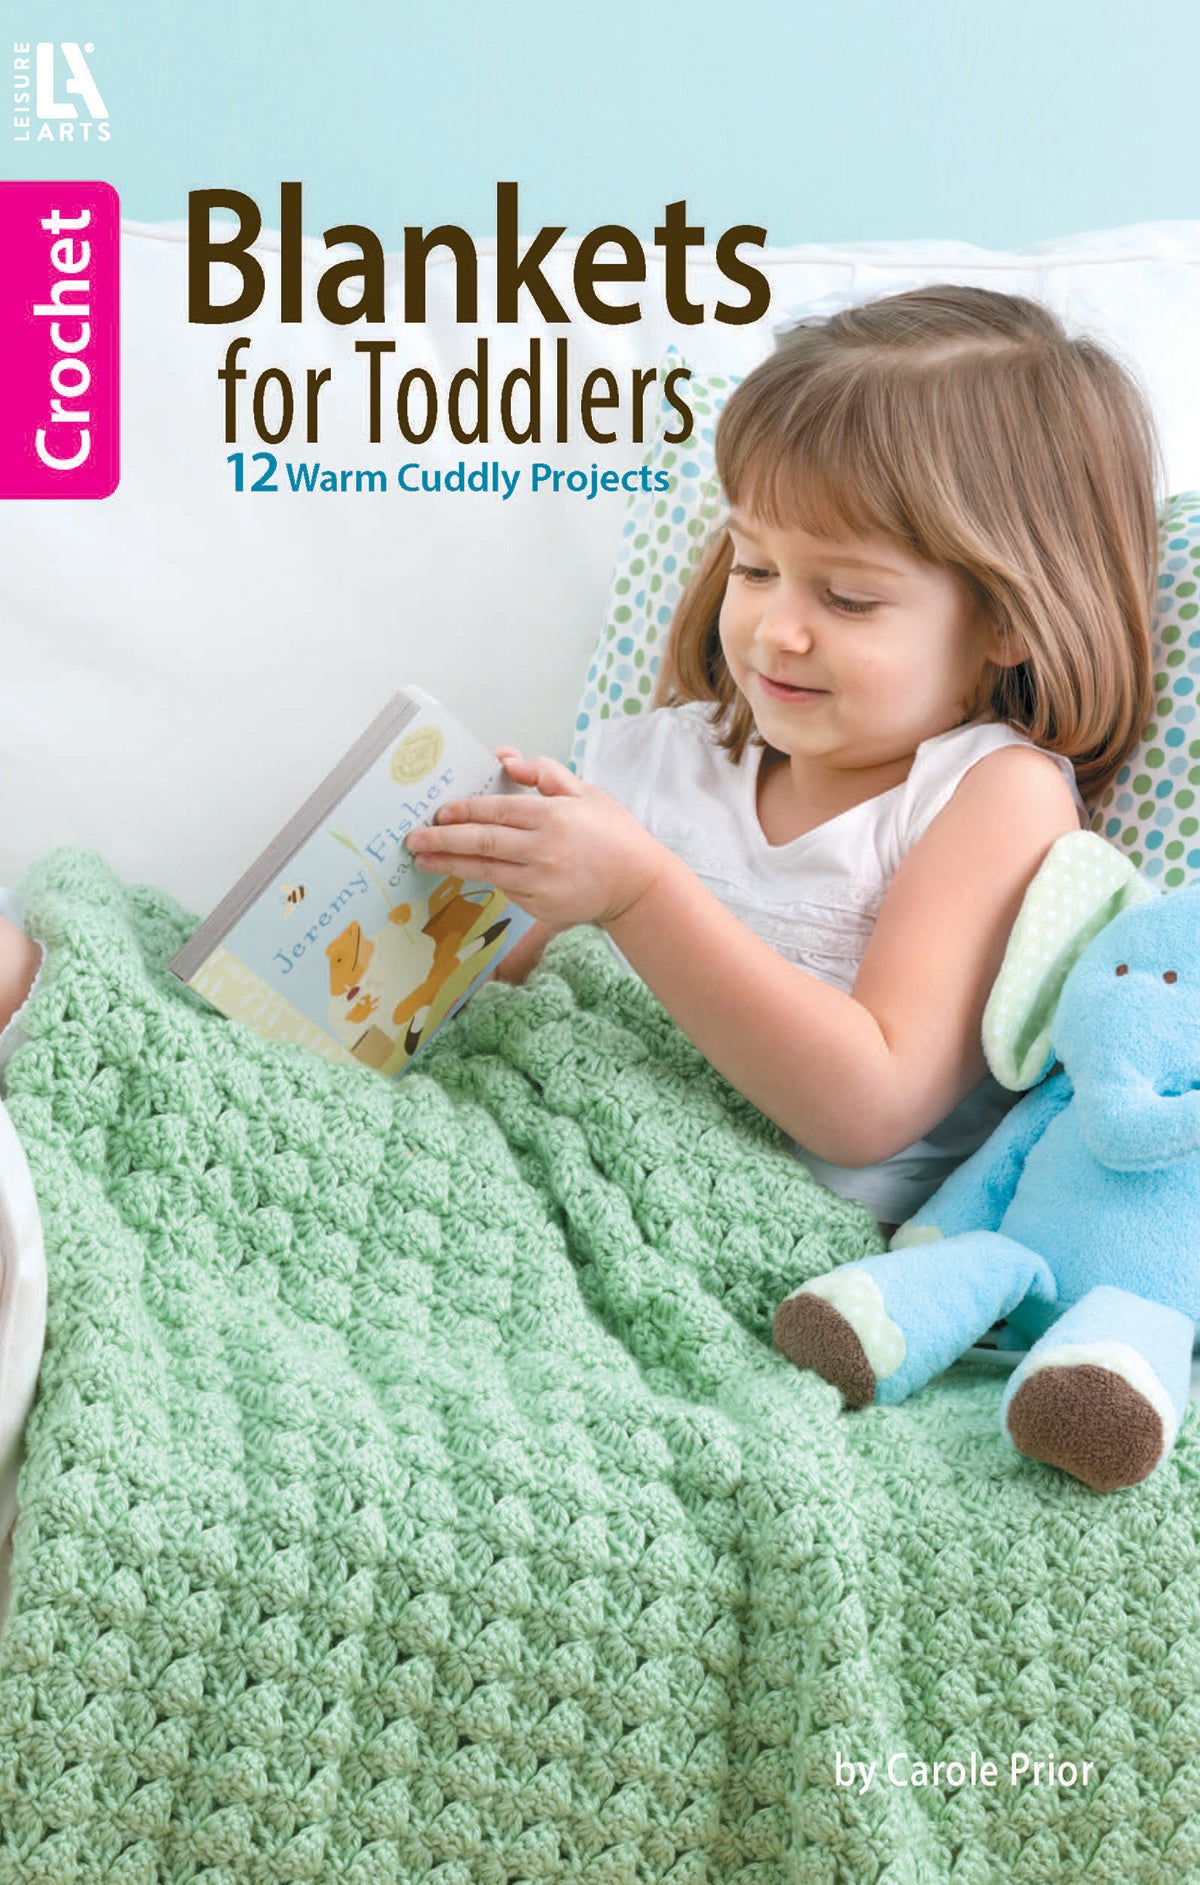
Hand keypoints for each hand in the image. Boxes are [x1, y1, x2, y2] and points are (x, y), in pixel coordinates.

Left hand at [404, 748, 667, 927]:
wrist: (638, 884)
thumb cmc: (612, 833)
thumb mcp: (585, 792)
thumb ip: (544, 773)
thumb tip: (504, 759)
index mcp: (553, 816)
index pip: (496, 811)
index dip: (463, 812)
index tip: (437, 812)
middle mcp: (544, 850)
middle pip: (483, 843)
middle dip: (443, 840)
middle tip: (413, 839)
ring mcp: (541, 882)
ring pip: (486, 870)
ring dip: (450, 865)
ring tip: (423, 860)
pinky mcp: (540, 906)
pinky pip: (505, 889)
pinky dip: (482, 879)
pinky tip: (460, 873)